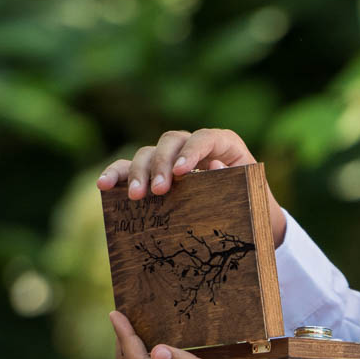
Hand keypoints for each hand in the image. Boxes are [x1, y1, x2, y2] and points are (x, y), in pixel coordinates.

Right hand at [97, 128, 288, 248]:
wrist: (252, 220)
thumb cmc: (256, 208)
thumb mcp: (255, 198)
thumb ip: (240, 183)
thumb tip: (214, 167)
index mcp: (225, 145)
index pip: (206, 137)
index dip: (192, 150)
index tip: (183, 172)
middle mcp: (194, 146)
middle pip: (171, 142)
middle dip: (162, 164)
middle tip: (159, 191)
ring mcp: (171, 159)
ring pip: (147, 153)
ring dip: (138, 172)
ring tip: (135, 197)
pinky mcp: (153, 174)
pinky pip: (130, 168)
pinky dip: (116, 173)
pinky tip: (103, 185)